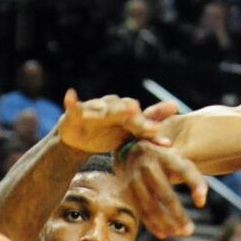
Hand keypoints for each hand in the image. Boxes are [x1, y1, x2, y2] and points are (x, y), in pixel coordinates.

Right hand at [57, 89, 176, 154]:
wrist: (80, 138)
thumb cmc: (107, 136)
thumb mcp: (127, 139)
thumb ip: (146, 138)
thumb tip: (170, 145)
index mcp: (126, 116)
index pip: (141, 117)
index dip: (151, 120)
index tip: (162, 122)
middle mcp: (112, 108)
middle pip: (123, 109)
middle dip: (130, 113)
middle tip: (136, 114)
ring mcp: (94, 109)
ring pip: (102, 107)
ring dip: (108, 107)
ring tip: (112, 109)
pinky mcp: (76, 112)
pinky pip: (72, 106)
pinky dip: (71, 101)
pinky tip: (70, 95)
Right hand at [119, 142, 207, 237]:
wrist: (133, 153)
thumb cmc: (166, 161)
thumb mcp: (181, 162)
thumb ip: (195, 179)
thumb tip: (201, 203)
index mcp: (165, 156)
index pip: (183, 170)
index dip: (194, 185)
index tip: (201, 204)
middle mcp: (148, 166)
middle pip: (164, 194)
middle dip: (178, 214)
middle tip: (189, 231)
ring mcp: (135, 179)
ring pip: (150, 206)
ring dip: (165, 223)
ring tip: (178, 233)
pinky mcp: (127, 191)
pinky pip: (141, 211)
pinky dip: (152, 225)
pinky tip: (164, 234)